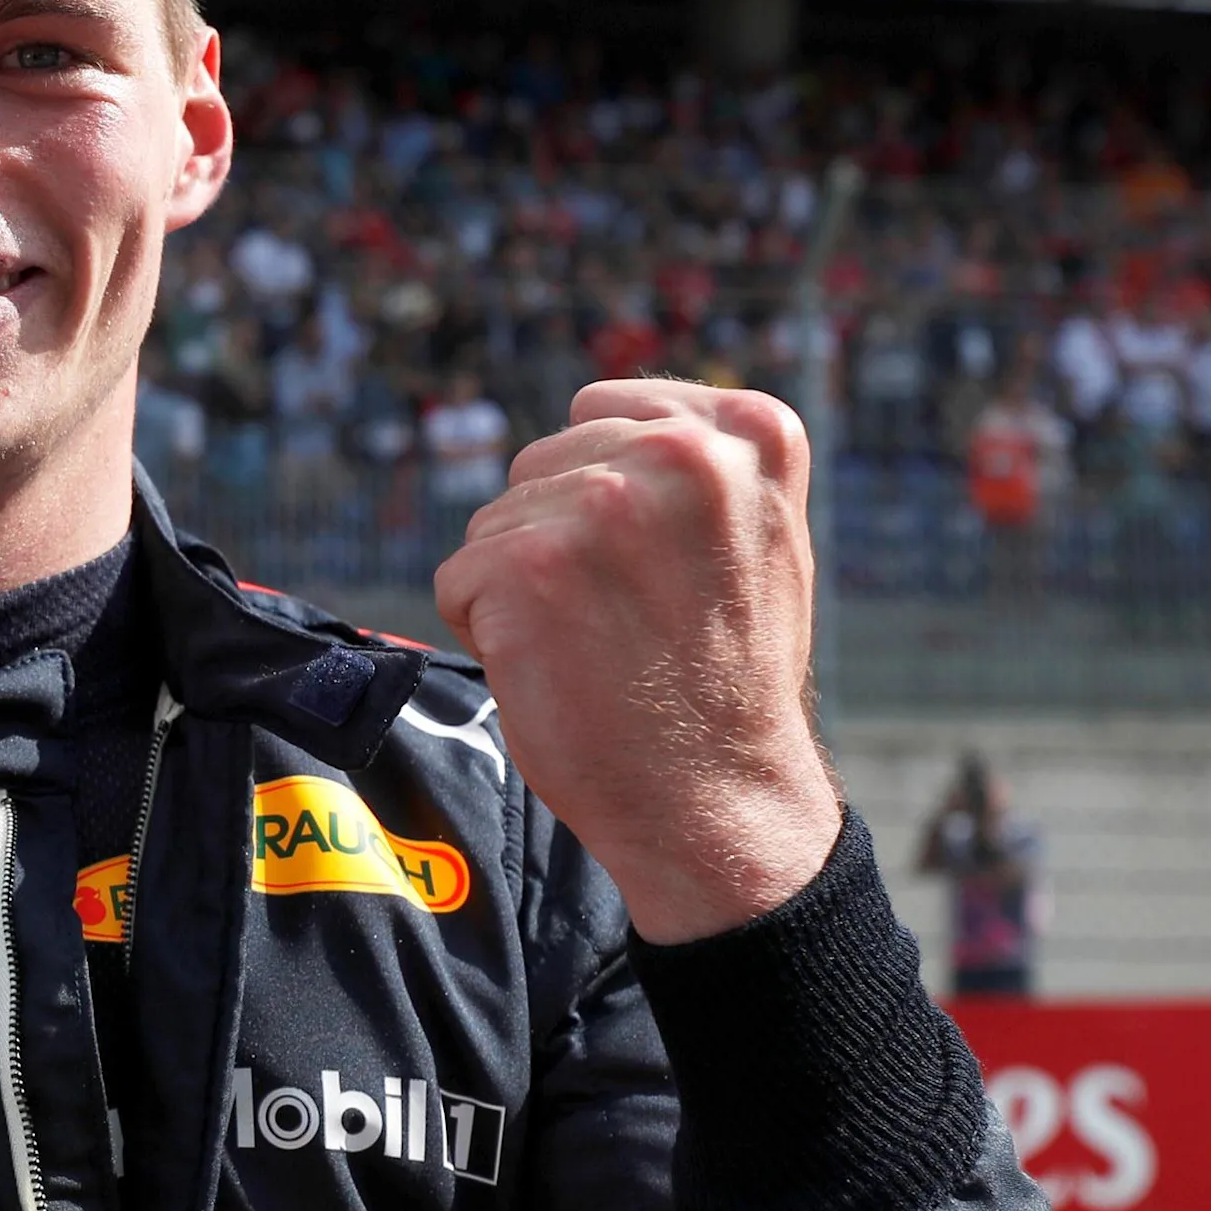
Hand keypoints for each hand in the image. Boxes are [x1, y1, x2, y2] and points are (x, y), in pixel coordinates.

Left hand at [433, 379, 842, 943]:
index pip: (603, 412)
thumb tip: (592, 411)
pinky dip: (486, 630)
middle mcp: (681, 453)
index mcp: (750, 433)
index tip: (661, 569)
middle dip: (560, 537)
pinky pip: (458, 579)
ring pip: (496, 521)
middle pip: (542, 463)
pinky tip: (557, 669)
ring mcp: (601, 506)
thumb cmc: (723, 675)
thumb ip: (689, 461)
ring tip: (598, 644)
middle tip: (629, 618)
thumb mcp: (752, 534)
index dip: (608, 495)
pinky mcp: (526, 564)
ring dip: (522, 585)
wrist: (717, 798)